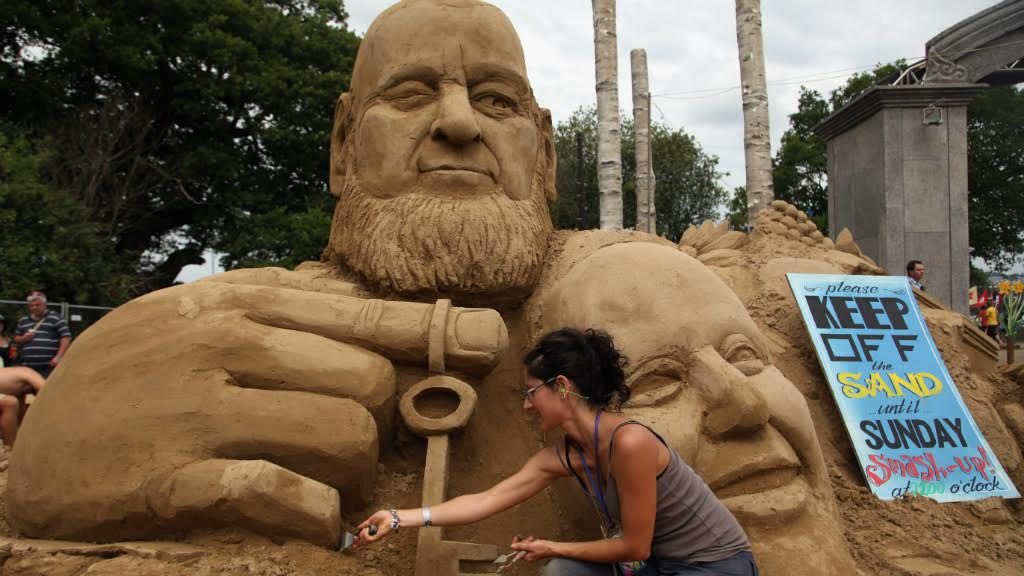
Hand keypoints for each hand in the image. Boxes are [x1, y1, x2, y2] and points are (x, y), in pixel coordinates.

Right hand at [7, 264, 503, 547]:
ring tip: (329, 479)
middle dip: (380, 419)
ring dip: (354, 471)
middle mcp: (226, 346)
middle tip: (355, 439)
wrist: (35, 447)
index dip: (434, 331)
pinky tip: (314, 517)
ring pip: (343, 432)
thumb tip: (358, 296)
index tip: (487, 340)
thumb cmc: (134, 375)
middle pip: (369, 378)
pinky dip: (316, 514)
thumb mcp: (195, 316)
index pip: (363, 313)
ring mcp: (201, 412)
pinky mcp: (177, 482)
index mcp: (239, 301)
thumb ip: (276, 303)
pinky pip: (283, 492)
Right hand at [352, 509, 392, 547]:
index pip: (363, 538)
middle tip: (354, 538)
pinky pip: (368, 540)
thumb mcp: (371, 519)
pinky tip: (366, 530)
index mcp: (372, 531)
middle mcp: (373, 535)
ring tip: (364, 530)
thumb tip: (358, 527)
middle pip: (363, 543)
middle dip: (357, 542)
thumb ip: (365, 524)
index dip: (357, 541)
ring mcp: (375, 537)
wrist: (392, 516)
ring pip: (364, 542)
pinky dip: (365, 535)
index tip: (353, 539)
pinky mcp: (378, 537)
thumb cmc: (384, 516)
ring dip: (361, 536)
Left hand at [510, 535, 557, 560]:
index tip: (516, 538)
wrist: (553, 547)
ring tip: (533, 540)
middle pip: (521, 547)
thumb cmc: (544, 548)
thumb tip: (513, 546)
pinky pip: (531, 544)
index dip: (516, 544)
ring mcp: (532, 551)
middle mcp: (529, 555)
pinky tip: (536, 540)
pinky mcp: (536, 548)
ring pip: (526, 544)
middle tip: (528, 540)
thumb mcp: (530, 546)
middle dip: (524, 542)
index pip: (517, 551)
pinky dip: (532, 541)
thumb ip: (521, 546)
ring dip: (528, 541)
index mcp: (527, 557)